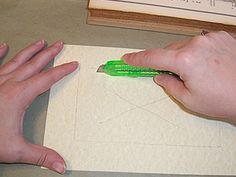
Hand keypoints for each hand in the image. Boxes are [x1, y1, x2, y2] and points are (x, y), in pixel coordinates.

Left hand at [0, 40, 77, 172]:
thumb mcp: (15, 150)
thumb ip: (41, 156)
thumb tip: (61, 166)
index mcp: (19, 95)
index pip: (48, 78)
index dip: (63, 70)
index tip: (73, 64)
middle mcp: (9, 83)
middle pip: (34, 64)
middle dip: (49, 53)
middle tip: (59, 44)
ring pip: (17, 60)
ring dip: (30, 50)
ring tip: (40, 42)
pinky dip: (0, 53)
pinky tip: (4, 45)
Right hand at [122, 31, 235, 124]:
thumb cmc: (222, 100)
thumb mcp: (188, 99)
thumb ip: (169, 84)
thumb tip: (160, 75)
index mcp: (186, 60)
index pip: (153, 57)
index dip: (138, 59)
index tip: (127, 58)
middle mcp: (197, 44)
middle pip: (170, 50)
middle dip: (167, 61)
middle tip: (172, 75)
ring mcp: (210, 38)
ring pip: (184, 45)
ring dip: (182, 57)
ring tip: (196, 73)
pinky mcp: (221, 37)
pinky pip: (199, 43)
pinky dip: (196, 52)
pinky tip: (206, 65)